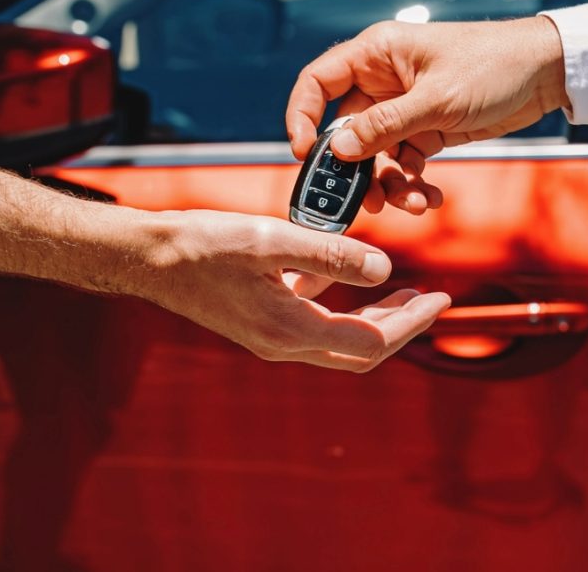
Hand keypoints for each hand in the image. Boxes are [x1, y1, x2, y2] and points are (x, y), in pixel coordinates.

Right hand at [139, 209, 449, 371]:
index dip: (411, 323)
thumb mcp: (270, 239)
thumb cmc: (201, 244)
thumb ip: (330, 254)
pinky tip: (347, 273)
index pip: (371, 341)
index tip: (441, 301)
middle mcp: (284, 344)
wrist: (147, 257)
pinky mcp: (262, 323)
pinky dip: (341, 305)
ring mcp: (272, 338)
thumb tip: (383, 268)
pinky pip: (315, 321)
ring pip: (340, 339)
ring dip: (375, 318)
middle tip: (432, 299)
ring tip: (404, 290)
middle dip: (402, 326)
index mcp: (290, 330)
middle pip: (361, 349)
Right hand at [285, 17, 567, 213]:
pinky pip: (406, 162)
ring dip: (391, 183)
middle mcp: (384, 81)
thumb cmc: (492, 67)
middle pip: (347, 131)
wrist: (546, 74)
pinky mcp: (428, 130)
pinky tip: (430, 198)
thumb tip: (337, 150)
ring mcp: (406, 108)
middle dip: (358, 169)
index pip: (318, 82)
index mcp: (376, 54)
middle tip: (366, 202)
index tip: (304, 155)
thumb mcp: (436, 100)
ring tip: (412, 204)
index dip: (302, 117)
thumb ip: (385, 126)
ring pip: (378, 154)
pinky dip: (414, 182)